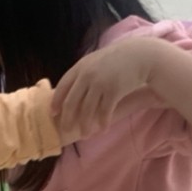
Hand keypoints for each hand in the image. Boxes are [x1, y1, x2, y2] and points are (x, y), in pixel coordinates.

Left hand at [51, 36, 168, 141]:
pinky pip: (104, 112)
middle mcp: (87, 75)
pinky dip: (102, 122)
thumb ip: (82, 73)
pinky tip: (102, 130)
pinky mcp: (114, 91)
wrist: (138, 55)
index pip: (62, 87)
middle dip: (67, 119)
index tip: (53, 114)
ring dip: (85, 125)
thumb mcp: (94, 61)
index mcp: (80, 67)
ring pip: (87, 110)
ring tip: (85, 135)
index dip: (56, 102)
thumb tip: (69, 91)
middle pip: (71, 102)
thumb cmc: (114, 60)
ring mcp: (100, 83)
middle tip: (65, 131)